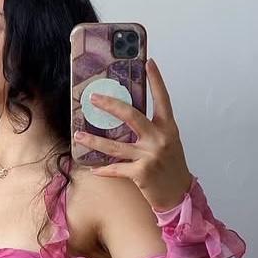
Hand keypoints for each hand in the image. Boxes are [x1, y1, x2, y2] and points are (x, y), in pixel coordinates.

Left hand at [74, 58, 193, 209]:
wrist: (178, 195)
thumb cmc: (171, 168)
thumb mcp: (168, 143)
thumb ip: (153, 129)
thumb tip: (128, 116)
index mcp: (168, 128)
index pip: (162, 99)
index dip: (156, 80)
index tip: (149, 62)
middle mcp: (159, 139)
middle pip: (131, 116)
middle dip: (110, 105)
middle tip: (93, 97)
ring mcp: (150, 156)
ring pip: (115, 146)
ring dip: (94, 140)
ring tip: (78, 135)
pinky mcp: (141, 173)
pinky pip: (116, 168)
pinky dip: (103, 170)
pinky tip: (93, 169)